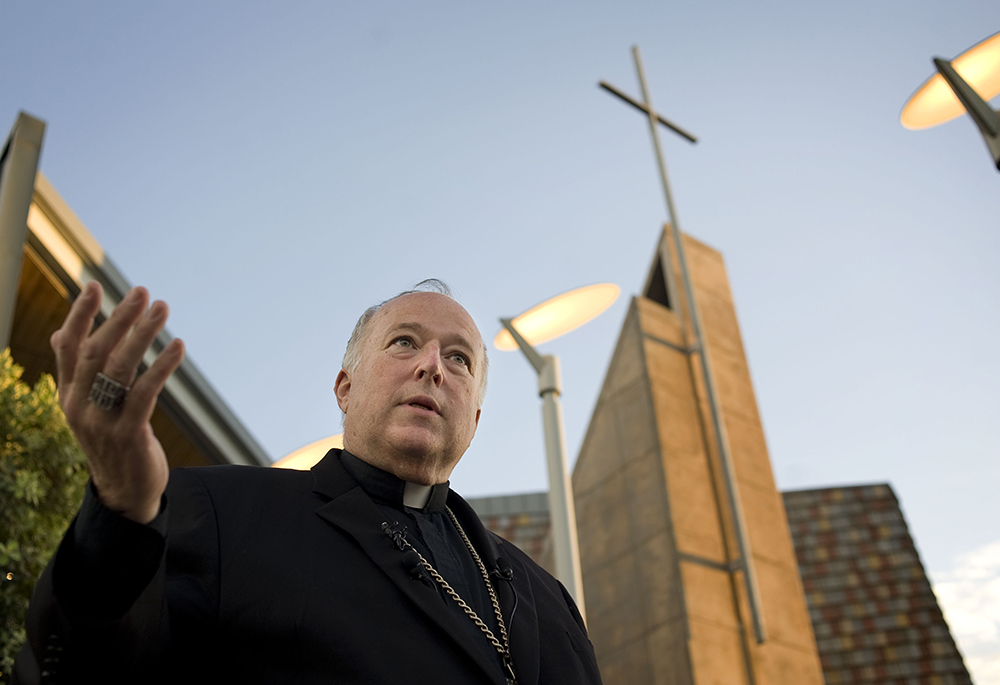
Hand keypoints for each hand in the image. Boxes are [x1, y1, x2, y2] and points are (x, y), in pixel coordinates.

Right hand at [50, 282, 184, 523]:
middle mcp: (79, 406)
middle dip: (118, 318)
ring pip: (120, 368)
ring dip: (143, 334)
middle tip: (141, 291)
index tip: (94, 285)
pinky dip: (162, 366)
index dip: (80, 316)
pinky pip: (145, 393)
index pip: (68, 348)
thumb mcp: (87, 407)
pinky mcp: (129, 434)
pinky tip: (178, 346)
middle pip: (96, 352)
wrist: (124, 493)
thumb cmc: (110, 440)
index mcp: (68, 396)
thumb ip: (77, 372)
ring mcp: (102, 422)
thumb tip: (60, 332)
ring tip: (161, 308)